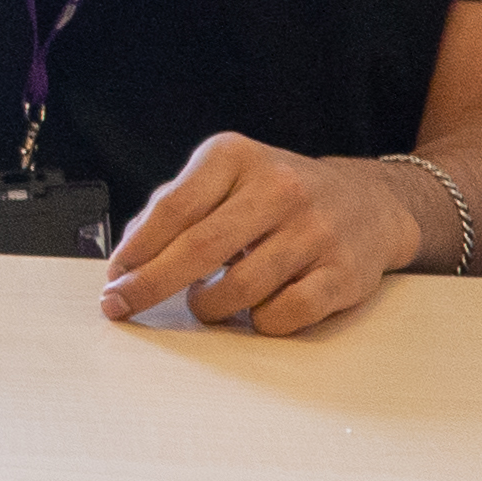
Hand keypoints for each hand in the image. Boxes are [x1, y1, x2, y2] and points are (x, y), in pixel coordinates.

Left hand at [101, 135, 425, 333]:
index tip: (113, 278)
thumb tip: (128, 257)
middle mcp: (279, 188)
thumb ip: (174, 207)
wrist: (369, 202)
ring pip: (239, 289)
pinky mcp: (342, 273)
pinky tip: (257, 308)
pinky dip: (258, 323)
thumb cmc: (278, 196)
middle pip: (200, 248)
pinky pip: (283, 316)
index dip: (137, 250)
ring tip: (209, 299)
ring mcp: (315, 231)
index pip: (175, 207)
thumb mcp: (225, 178)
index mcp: (237, 157)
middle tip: (121, 307)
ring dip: (209, 306)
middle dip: (151, 285)